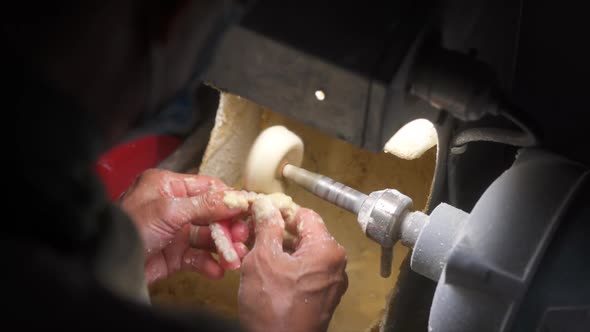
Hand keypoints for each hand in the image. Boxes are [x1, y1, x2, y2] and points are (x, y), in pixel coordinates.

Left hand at [119, 169, 248, 283]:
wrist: (108, 266)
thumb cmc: (130, 228)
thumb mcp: (169, 211)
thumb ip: (205, 204)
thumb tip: (236, 198)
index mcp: (168, 186)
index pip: (208, 187)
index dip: (229, 198)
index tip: (248, 208)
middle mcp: (172, 206)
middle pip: (212, 213)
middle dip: (229, 226)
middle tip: (242, 236)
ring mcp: (174, 231)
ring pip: (208, 237)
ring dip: (224, 247)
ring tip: (235, 257)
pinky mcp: (173, 255)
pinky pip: (198, 257)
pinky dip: (209, 263)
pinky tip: (218, 270)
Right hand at [238, 197, 347, 331]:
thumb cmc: (273, 307)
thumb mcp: (263, 259)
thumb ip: (266, 227)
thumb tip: (266, 206)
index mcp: (327, 249)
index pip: (305, 215)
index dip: (281, 210)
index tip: (261, 211)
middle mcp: (336, 264)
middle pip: (305, 234)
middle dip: (277, 231)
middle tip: (253, 232)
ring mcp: (331, 283)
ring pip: (303, 254)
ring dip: (280, 250)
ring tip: (254, 251)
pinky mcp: (322, 297)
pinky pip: (305, 272)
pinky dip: (287, 267)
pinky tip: (266, 270)